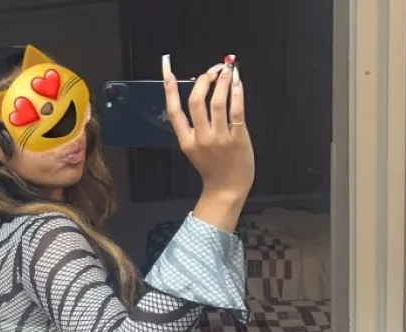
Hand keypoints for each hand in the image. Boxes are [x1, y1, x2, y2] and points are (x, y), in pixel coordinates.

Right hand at [163, 57, 254, 205]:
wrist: (227, 188)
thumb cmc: (213, 167)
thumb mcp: (195, 149)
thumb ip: (196, 126)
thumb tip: (204, 94)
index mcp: (186, 140)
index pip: (174, 111)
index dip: (169, 89)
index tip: (168, 70)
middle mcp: (200, 138)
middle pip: (196, 102)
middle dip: (204, 80)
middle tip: (213, 70)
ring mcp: (219, 138)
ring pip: (217, 103)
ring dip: (222, 82)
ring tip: (227, 70)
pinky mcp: (237, 138)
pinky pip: (236, 111)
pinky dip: (237, 93)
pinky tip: (237, 82)